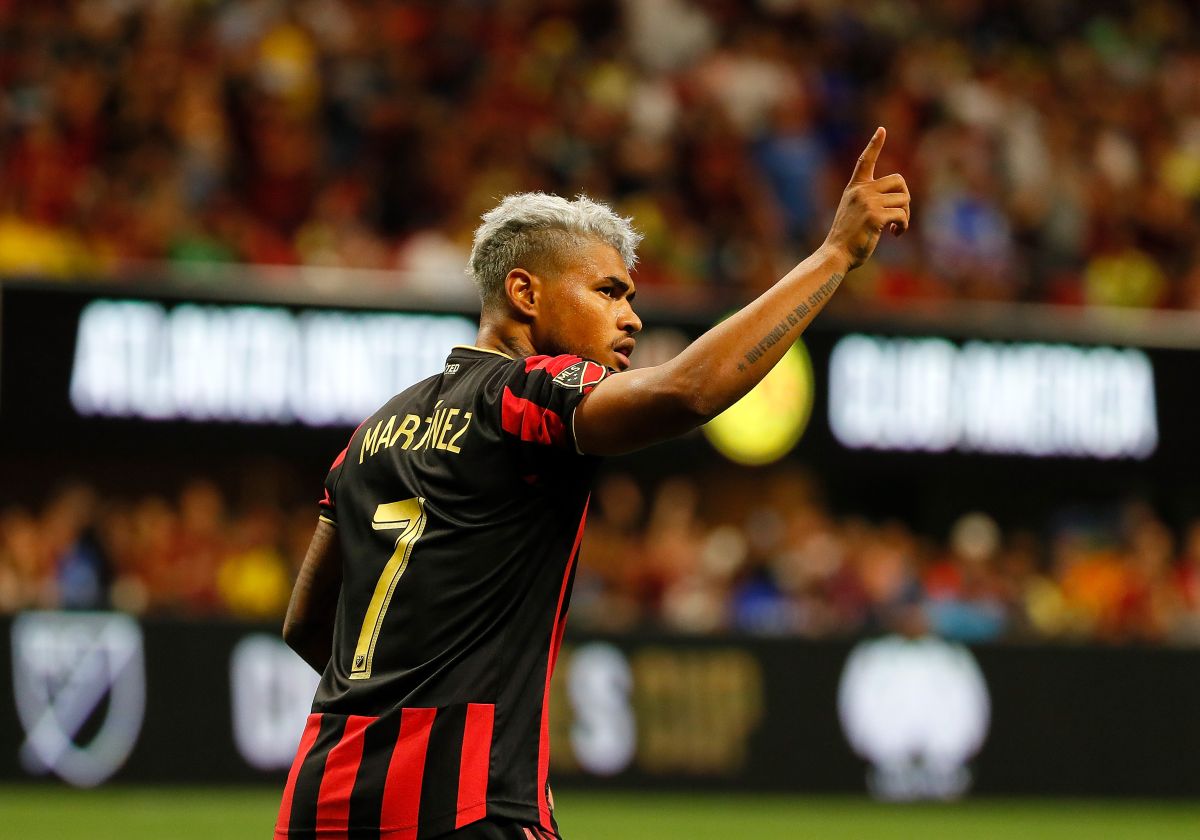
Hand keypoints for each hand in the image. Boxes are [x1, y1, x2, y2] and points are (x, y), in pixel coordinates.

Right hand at [823, 127, 910, 270]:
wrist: (836, 254)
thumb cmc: (847, 238)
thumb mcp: (854, 212)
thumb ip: (870, 200)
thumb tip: (899, 200)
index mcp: (854, 188)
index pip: (865, 160)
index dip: (874, 144)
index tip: (881, 130)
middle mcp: (861, 191)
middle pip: (899, 180)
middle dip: (905, 198)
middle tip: (899, 215)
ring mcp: (867, 202)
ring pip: (904, 199)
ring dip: (905, 215)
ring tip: (896, 228)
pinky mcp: (875, 216)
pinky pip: (901, 214)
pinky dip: (903, 225)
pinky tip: (895, 234)